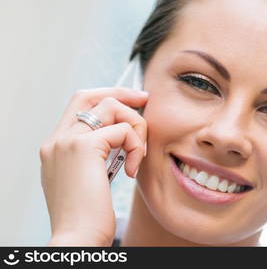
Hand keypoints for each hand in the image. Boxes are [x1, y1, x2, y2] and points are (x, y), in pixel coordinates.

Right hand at [39, 88, 147, 245]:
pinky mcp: (85, 148)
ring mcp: (68, 141)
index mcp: (56, 147)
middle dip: (122, 93)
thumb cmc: (87, 216)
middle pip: (91, 95)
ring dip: (135, 127)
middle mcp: (57, 140)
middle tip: (145, 99)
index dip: (106, 97)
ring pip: (111, 108)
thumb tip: (120, 135)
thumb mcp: (86, 179)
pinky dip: (137, 146)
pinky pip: (123, 130)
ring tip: (138, 155)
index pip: (79, 105)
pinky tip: (133, 170)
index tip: (132, 101)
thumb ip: (95, 155)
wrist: (78, 239)